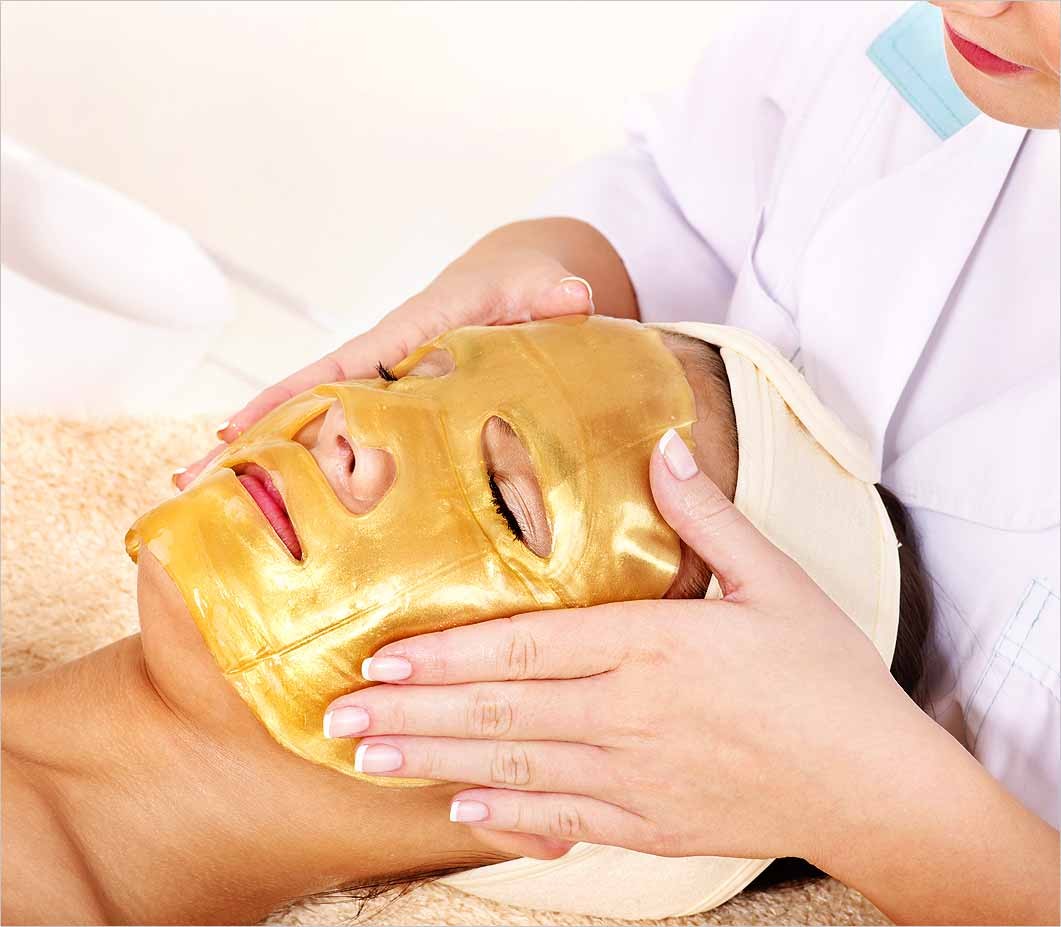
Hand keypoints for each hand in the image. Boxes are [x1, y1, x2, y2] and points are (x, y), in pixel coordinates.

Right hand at [174, 243, 594, 488]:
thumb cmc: (519, 285)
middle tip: (187, 486)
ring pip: (317, 429)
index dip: (283, 401)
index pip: (334, 370)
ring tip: (210, 508)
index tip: (230, 431)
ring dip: (266, 462)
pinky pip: (351, 443)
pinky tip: (285, 507)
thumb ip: (549, 296)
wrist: (517, 285)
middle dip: (248, 441)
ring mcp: (387, 393)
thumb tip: (573, 299)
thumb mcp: (535, 287)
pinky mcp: (401, 413)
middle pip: (305, 406)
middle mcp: (382, 367)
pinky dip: (312, 468)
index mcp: (403, 338)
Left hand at [323, 431, 932, 866]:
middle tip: (340, 712)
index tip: (383, 654)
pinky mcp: (653, 825)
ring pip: (517, 767)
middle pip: (502, 711)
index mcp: (657, 647)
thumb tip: (660, 447)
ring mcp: (638, 778)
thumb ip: (709, 517)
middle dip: (412, 712)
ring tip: (371, 757)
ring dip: (437, 762)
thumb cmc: (829, 679)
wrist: (875, 785)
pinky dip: (508, 815)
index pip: (529, 648)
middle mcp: (632, 715)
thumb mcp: (776, 581)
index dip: (448, 654)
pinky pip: (565, 821)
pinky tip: (461, 808)